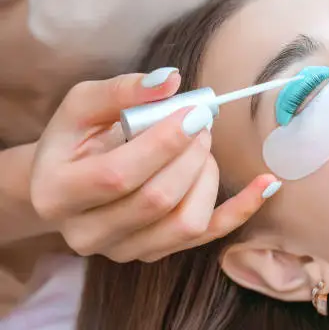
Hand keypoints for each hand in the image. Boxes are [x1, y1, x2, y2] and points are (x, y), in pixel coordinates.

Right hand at [30, 68, 279, 262]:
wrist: (64, 183)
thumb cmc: (74, 140)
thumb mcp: (82, 106)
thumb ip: (121, 91)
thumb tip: (171, 80)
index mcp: (57, 193)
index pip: (119, 175)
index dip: (164, 143)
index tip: (194, 112)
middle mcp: (87, 233)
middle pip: (157, 200)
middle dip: (191, 154)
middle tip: (202, 122)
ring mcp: (123, 250)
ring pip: (185, 222)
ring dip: (208, 176)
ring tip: (203, 146)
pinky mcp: (154, 253)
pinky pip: (206, 237)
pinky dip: (241, 210)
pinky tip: (265, 184)